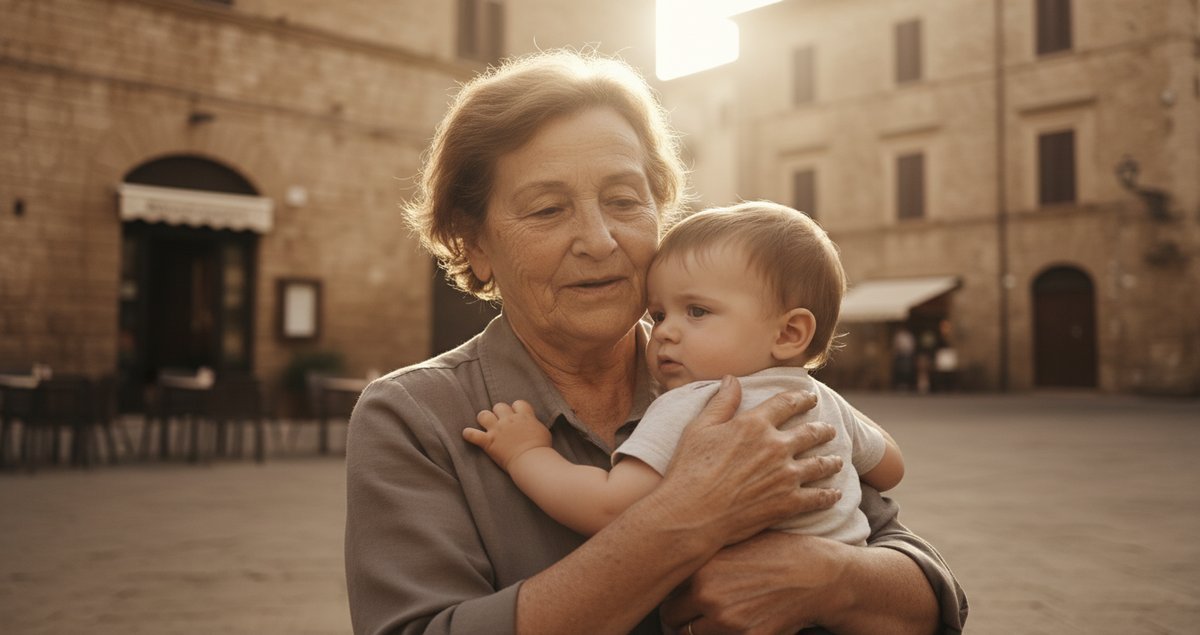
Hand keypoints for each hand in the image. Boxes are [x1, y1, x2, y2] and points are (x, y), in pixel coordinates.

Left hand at [462, 400, 551, 470]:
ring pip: (483, 415)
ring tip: (485, 425)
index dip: (516, 409)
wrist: (532, 460)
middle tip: (500, 422)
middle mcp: (509, 420)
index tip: (516, 416)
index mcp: (524, 416)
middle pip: (499, 406)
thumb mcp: (543, 431)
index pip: (518, 403)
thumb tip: (532, 424)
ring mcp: (497, 430)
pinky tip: (468, 435)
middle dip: (499, 413)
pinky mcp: (488, 442)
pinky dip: (468, 434)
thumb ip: (534, 424)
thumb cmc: (541, 449)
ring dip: (484, 419)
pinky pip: (472, 434)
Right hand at [650, 377, 844, 548]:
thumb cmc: (689, 469)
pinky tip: (834, 495)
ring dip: (831, 462)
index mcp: (754, 424)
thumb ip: (722, 402)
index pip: (786, 404)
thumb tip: (732, 378)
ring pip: (819, 465)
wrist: (691, 514)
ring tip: (837, 461)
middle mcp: (775, 447)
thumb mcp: (699, 428)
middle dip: (823, 431)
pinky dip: (829, 496)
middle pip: (810, 433)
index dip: (801, 398)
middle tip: (830, 430)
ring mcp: (784, 476)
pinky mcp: (787, 503)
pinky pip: (817, 498)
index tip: (810, 397)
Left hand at [660, 531, 851, 634]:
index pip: (665, 593)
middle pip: (671, 620)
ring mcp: (728, 621)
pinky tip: (730, 626)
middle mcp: (709, 595)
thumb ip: (703, 562)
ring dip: (695, 632)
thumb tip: (672, 570)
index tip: (673, 600)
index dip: (668, 598)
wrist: (817, 575)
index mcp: (702, 568)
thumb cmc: (777, 554)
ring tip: (706, 624)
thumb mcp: (735, 546)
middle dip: (676, 620)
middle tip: (683, 618)